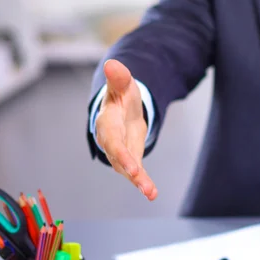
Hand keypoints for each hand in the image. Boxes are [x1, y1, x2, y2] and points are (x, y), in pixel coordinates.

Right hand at [95, 59, 157, 199]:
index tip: (129, 164)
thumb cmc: (122, 97)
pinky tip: (152, 195)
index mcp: (107, 123)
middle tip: (138, 177)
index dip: (119, 151)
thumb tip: (113, 64)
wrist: (121, 112)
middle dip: (128, 167)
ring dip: (139, 181)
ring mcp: (120, 153)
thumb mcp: (124, 87)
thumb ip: (120, 78)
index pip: (112, 139)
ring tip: (150, 192)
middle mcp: (111, 142)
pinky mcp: (131, 161)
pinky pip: (137, 174)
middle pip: (117, 157)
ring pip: (127, 169)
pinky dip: (144, 184)